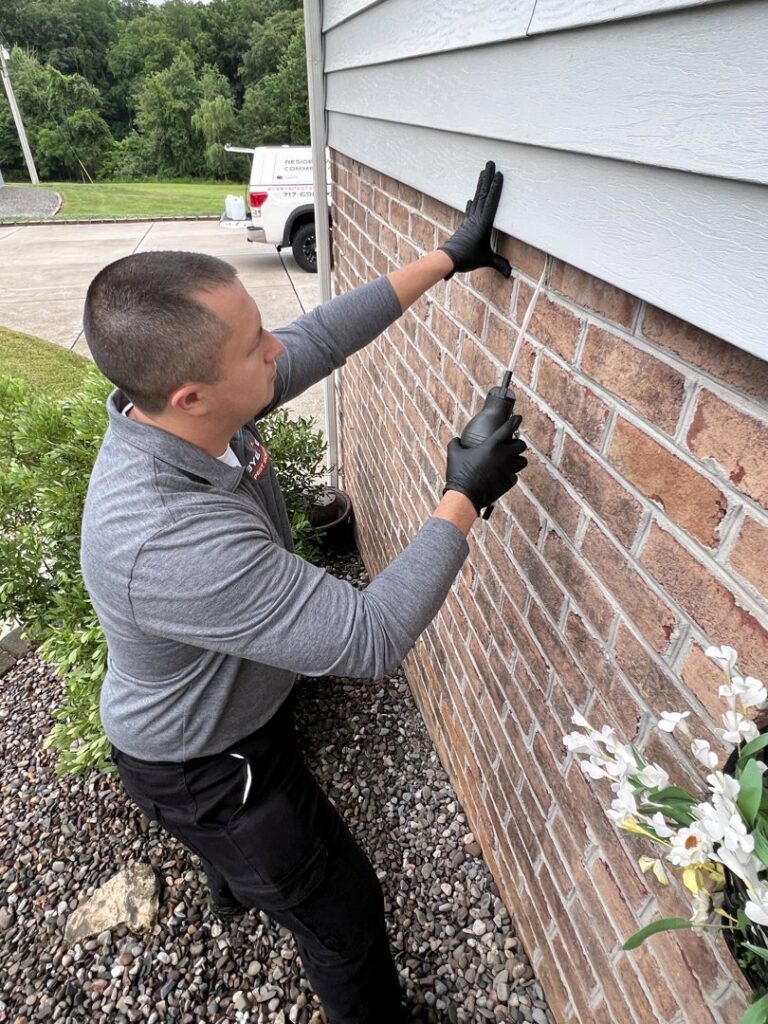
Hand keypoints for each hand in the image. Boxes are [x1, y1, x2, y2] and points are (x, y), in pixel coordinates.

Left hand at [438, 161, 510, 278]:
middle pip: (483, 194)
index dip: (496, 188)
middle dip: (487, 178)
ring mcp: (470, 220)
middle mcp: (476, 218)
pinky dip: (473, 203)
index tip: (499, 174)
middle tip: (490, 163)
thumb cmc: (466, 258)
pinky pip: (471, 211)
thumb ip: (499, 264)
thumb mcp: (485, 260)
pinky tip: (471, 199)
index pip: (491, 201)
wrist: (447, 259)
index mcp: (483, 223)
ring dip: (480, 185)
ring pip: (477, 198)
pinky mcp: (465, 226)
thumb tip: (510, 275)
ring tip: (482, 172)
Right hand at [443, 416, 527, 514]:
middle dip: (517, 444)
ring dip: (518, 459)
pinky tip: (502, 475)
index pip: (508, 429)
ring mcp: (508, 470)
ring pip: (522, 461)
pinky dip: (510, 475)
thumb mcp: (454, 454)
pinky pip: (515, 476)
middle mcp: (503, 456)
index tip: (518, 418)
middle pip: (521, 445)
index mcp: (492, 445)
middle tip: (511, 446)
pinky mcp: (509, 482)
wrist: (465, 496)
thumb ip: (455, 443)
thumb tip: (456, 440)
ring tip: (511, 461)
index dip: (514, 421)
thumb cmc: (459, 473)